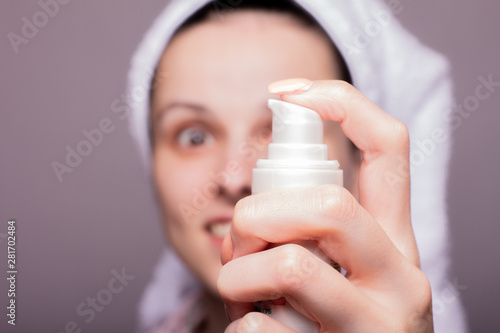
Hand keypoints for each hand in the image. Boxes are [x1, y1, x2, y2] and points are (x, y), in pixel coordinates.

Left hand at [218, 79, 432, 331]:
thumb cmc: (333, 322)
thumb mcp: (338, 268)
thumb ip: (308, 230)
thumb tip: (249, 208)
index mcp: (396, 239)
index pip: (389, 145)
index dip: (340, 102)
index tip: (287, 92)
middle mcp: (401, 276)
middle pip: (328, 206)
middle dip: (259, 213)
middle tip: (238, 241)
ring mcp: (377, 324)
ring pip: (289, 266)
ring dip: (237, 276)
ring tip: (241, 294)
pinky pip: (261, 328)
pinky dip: (240, 326)